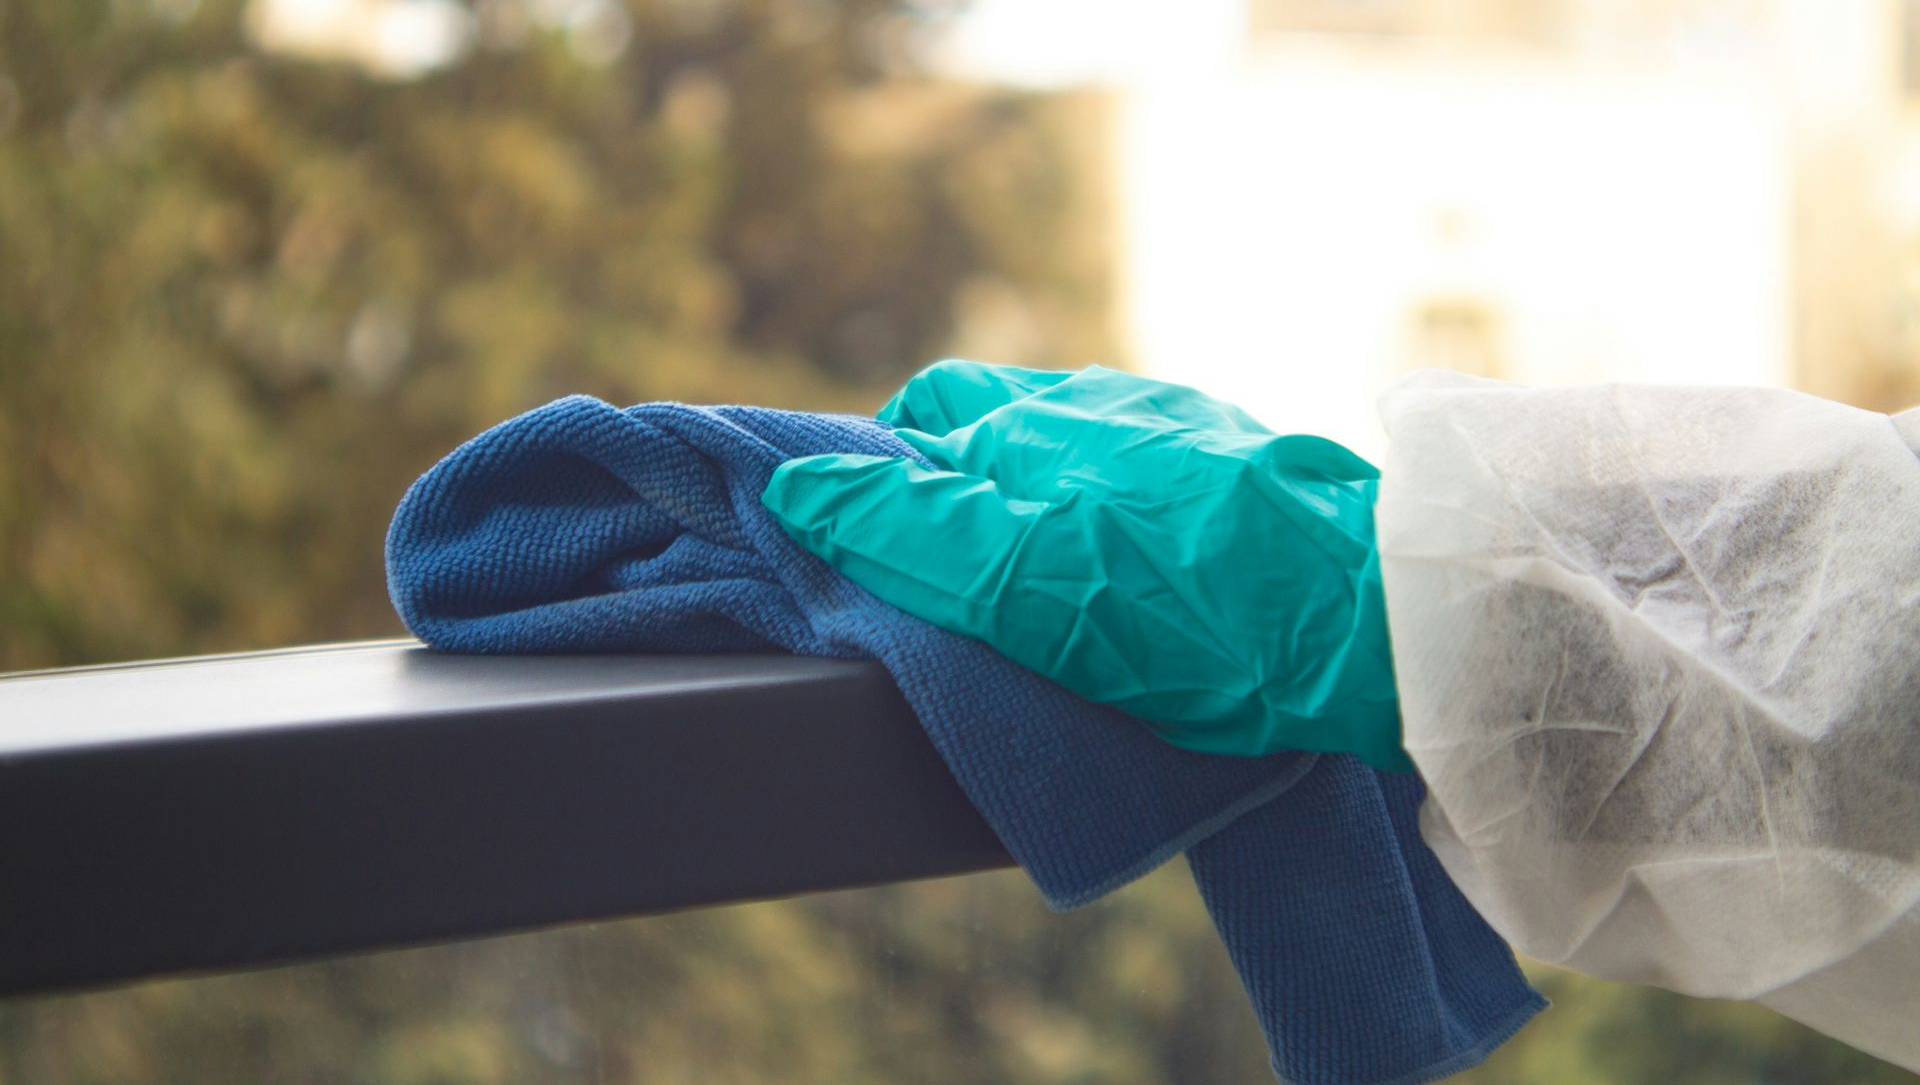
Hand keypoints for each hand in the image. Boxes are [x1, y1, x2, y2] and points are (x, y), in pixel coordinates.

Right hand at [761, 360, 1408, 770]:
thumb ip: (914, 531)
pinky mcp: (1254, 471)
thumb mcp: (1028, 584)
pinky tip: (1141, 575)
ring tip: (1048, 583)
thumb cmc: (1197, 616)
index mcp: (1048, 420)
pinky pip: (1153, 475)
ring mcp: (1193, 433)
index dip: (890, 467)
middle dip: (963, 480)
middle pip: (1003, 421)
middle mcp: (1117, 406)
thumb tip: (799, 485)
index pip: (930, 411)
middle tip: (957, 576)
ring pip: (1080, 446)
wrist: (1381, 629)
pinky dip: (1118, 513)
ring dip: (1042, 496)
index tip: (877, 538)